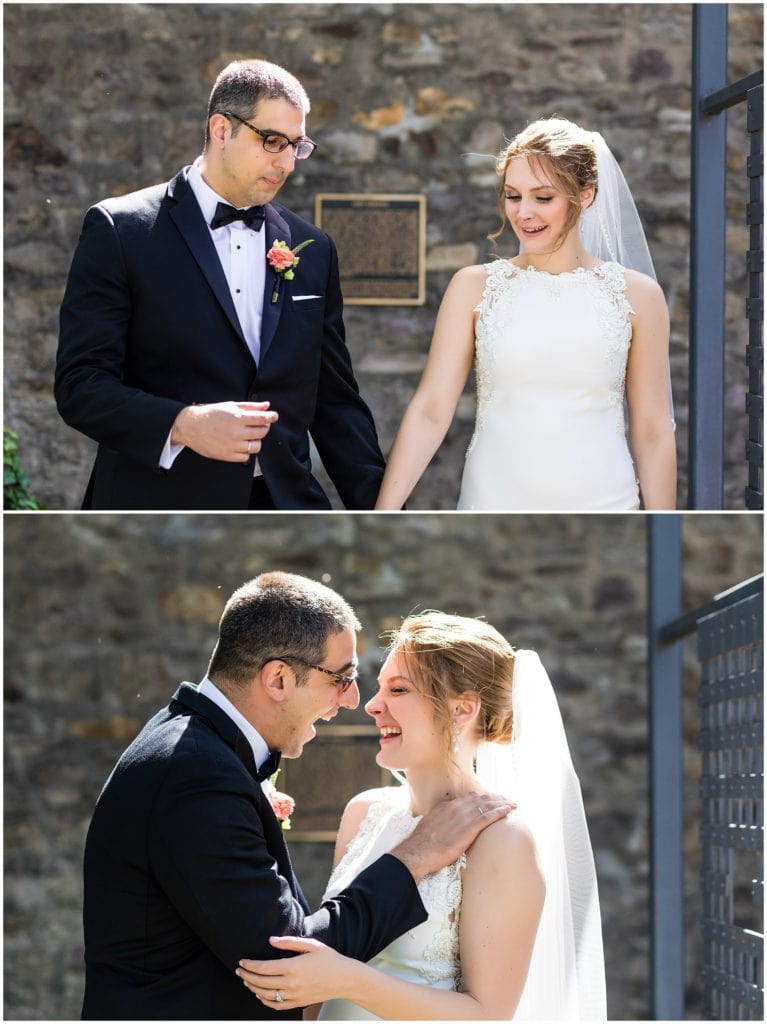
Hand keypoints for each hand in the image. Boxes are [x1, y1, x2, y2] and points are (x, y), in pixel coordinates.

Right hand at [171, 401, 277, 461]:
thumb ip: (250, 406)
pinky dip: (246, 451)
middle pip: (262, 433)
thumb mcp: (230, 406)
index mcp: (237, 418)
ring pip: (256, 446)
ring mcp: (232, 445)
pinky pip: (246, 457)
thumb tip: (266, 406)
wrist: (191, 426)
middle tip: (259, 425)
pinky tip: (241, 444)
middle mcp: (236, 432)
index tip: (274, 416)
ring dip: (256, 441)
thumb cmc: (210, 414)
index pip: (262, 419)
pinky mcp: (227, 456)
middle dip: (264, 428)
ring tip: (249, 436)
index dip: (271, 417)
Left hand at [236, 936, 360, 1010]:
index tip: (242, 962)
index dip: (250, 966)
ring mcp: (294, 996)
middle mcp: (291, 984)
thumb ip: (289, 942)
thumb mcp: (311, 945)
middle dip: (247, 976)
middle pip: (262, 982)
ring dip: (253, 988)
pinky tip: (260, 995)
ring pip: (266, 996)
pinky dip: (265, 1001)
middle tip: (239, 971)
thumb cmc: (329, 960)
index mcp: (293, 967)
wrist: (344, 979)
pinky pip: (276, 1006)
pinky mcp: (298, 1003)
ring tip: (246, 982)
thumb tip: (271, 940)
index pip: (264, 968)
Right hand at [390, 792, 513, 881]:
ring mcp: (464, 816)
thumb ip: (440, 821)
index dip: (482, 798)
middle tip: (506, 799)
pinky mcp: (469, 827)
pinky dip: (500, 811)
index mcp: (447, 806)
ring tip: (512, 803)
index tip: (490, 798)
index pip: (469, 798)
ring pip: (487, 805)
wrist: (419, 851)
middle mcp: (457, 807)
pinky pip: (489, 816)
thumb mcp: (430, 825)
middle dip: (495, 797)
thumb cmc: (422, 843)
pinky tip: (509, 810)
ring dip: (502, 802)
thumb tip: (443, 824)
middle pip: (481, 798)